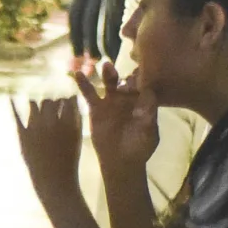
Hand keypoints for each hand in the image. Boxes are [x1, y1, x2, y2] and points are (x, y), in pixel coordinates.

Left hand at [13, 92, 87, 196]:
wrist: (54, 180)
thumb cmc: (68, 159)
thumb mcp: (77, 138)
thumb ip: (75, 118)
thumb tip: (72, 101)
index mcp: (69, 121)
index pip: (67, 99)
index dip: (66, 100)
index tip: (65, 103)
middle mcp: (52, 121)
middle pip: (49, 100)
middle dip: (51, 102)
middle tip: (52, 107)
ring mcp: (36, 127)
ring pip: (34, 104)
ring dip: (37, 104)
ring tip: (39, 108)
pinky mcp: (23, 135)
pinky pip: (16, 115)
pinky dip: (12, 104)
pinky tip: (9, 95)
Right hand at [78, 61, 158, 178]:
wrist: (120, 162)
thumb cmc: (139, 148)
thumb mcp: (149, 134)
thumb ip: (149, 117)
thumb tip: (146, 100)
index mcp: (144, 102)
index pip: (145, 86)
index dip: (145, 80)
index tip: (144, 76)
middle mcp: (128, 97)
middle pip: (128, 80)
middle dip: (128, 75)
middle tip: (128, 74)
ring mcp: (111, 101)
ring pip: (110, 83)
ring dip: (108, 73)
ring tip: (107, 66)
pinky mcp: (96, 108)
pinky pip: (89, 94)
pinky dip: (84, 83)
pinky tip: (78, 74)